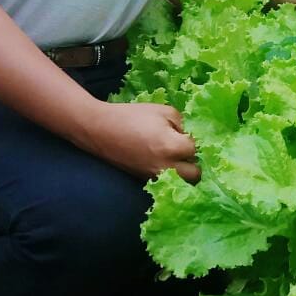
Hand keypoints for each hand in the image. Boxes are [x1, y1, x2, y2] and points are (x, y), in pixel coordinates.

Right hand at [82, 101, 200, 183]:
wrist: (100, 129)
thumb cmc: (133, 116)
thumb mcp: (164, 111)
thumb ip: (183, 124)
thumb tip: (190, 137)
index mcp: (171, 147)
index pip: (195, 150)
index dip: (193, 140)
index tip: (186, 134)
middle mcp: (165, 167)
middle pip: (194, 175)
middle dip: (194, 163)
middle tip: (186, 151)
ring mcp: (154, 177)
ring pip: (181, 183)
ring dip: (183, 172)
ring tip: (176, 158)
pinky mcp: (144, 180)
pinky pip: (166, 184)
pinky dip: (170, 176)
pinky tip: (163, 162)